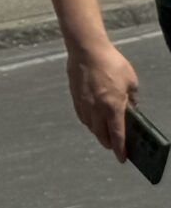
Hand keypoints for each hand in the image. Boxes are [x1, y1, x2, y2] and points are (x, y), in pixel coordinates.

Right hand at [68, 40, 140, 159]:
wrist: (86, 49)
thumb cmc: (111, 62)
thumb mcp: (131, 81)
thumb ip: (132, 98)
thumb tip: (130, 109)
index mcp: (113, 106)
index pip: (117, 135)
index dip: (121, 149)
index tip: (123, 159)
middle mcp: (96, 108)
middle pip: (101, 135)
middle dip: (109, 144)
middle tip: (115, 146)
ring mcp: (83, 103)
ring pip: (90, 127)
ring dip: (98, 133)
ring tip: (105, 133)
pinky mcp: (75, 96)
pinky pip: (82, 116)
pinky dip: (88, 122)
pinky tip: (93, 120)